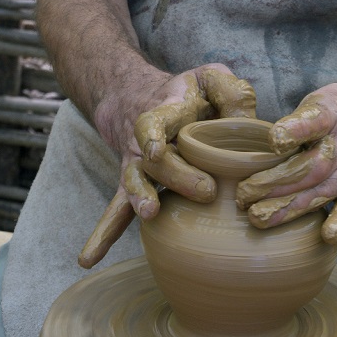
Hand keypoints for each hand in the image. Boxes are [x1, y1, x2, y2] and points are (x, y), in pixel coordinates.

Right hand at [79, 65, 255, 267]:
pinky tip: (89, 258)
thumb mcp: (212, 78)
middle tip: (206, 190)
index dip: (153, 134)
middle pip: (154, 160)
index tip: (156, 150)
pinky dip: (104, 232)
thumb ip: (230, 91)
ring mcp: (138, 164)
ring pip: (133, 182)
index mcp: (168, 110)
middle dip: (176, 176)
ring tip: (149, 212)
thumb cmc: (192, 92)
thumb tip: (247, 120)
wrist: (146, 97)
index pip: (153, 121)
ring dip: (139, 198)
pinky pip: (118, 209)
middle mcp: (147, 140)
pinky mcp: (137, 184)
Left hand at [235, 73, 336, 243]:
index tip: (274, 141)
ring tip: (260, 220)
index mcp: (333, 114)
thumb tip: (268, 146)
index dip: (294, 130)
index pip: (312, 120)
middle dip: (270, 184)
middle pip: (304, 167)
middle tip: (242, 197)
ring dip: (288, 209)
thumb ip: (303, 121)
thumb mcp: (335, 97)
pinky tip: (326, 233)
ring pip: (319, 193)